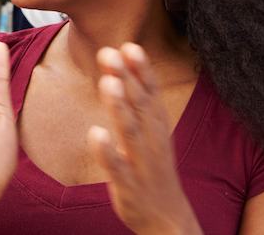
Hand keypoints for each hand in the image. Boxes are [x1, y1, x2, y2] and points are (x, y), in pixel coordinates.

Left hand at [89, 44, 202, 234]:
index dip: (142, 69)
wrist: (167, 219)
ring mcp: (143, 163)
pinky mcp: (129, 186)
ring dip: (120, 107)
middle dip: (127, 78)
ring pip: (131, 132)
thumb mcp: (152, 130)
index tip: (130, 45)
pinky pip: (118, 168)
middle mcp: (154, 140)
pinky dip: (109, 151)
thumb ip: (139, 98)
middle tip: (110, 53)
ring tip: (108, 83)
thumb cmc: (153, 167)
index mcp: (158, 125)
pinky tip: (96, 134)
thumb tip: (122, 62)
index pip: (152, 92)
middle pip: (141, 105)